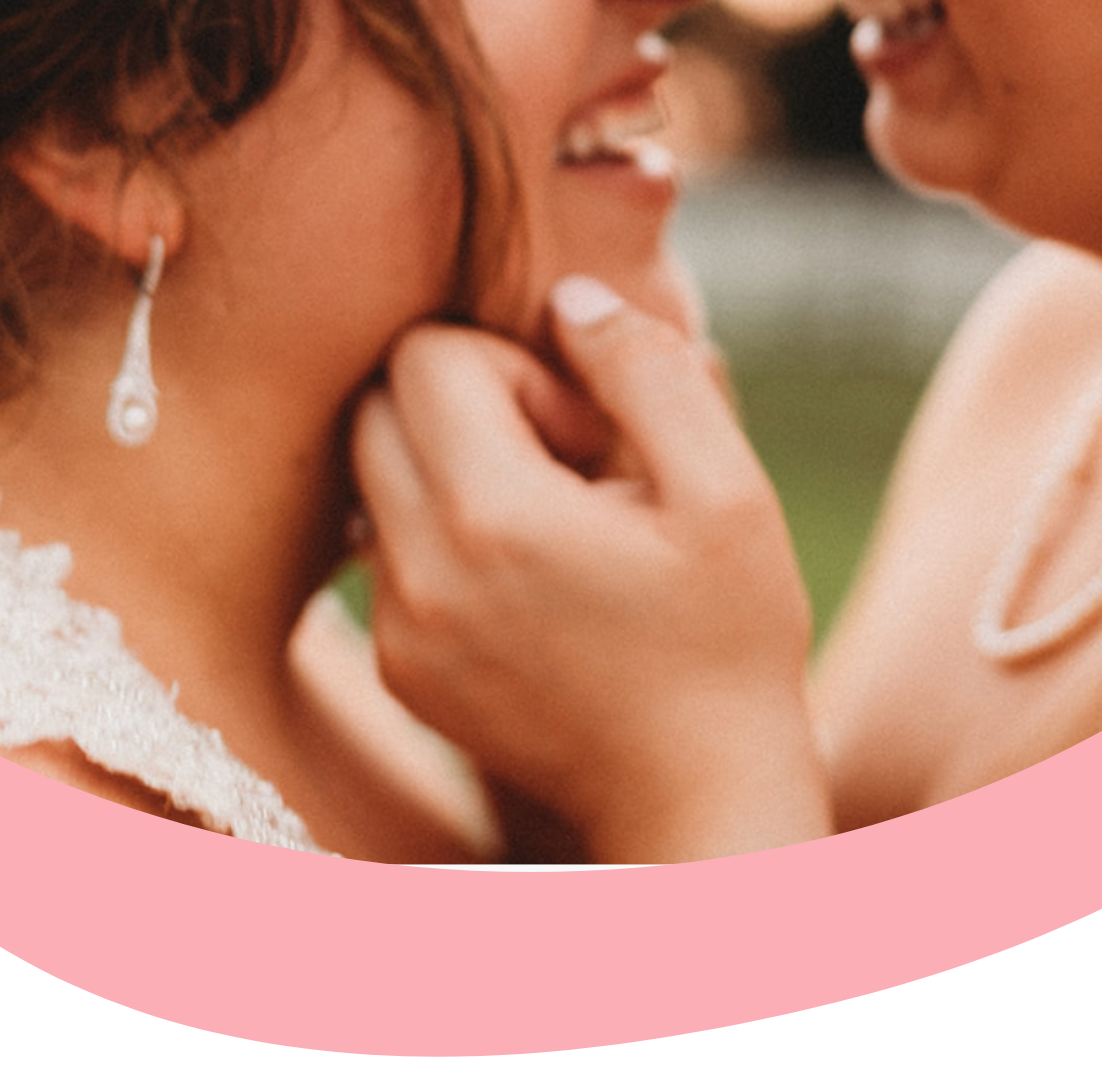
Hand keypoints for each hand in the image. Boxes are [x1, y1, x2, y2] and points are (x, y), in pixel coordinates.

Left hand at [352, 278, 828, 862]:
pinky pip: (383, 549)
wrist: (700, 804)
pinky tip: (530, 581)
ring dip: (448, 469)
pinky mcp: (397, 669)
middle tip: (563, 465)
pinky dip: (441, 537)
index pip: (424, 352)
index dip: (511, 365)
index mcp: (491, 516)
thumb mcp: (726, 490)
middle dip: (465, 404)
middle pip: (378, 403)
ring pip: (373, 473)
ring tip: (548, 525)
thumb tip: (569, 296)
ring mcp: (397, 630)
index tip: (582, 431)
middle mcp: (417, 572)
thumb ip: (645, 370)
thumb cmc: (728, 641)